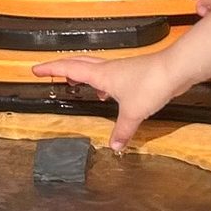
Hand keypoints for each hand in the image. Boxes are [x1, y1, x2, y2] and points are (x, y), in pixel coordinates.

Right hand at [31, 53, 184, 150]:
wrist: (175, 70)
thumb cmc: (150, 84)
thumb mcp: (133, 112)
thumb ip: (122, 130)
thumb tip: (114, 146)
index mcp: (101, 75)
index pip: (69, 68)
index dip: (51, 69)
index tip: (36, 69)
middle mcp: (109, 69)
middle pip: (80, 64)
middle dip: (63, 68)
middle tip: (51, 72)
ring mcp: (122, 70)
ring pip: (96, 69)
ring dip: (83, 74)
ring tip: (78, 84)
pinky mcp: (134, 74)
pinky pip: (110, 76)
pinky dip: (103, 83)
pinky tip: (109, 94)